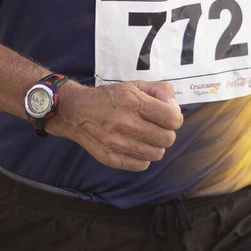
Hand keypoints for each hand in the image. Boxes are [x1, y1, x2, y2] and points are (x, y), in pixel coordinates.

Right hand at [48, 80, 181, 170]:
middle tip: (157, 128)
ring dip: (155, 146)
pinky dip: (142, 158)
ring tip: (146, 138)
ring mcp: (117, 143)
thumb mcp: (135, 85)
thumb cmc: (109, 97)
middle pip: (167, 139)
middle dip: (166, 133)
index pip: (172, 119)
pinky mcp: (110, 158)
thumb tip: (175, 108)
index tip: (168, 117)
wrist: (75, 111)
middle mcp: (125, 123)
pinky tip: (135, 146)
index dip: (175, 118)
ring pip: (157, 154)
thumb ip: (160, 91)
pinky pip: (142, 165)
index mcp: (134, 102)